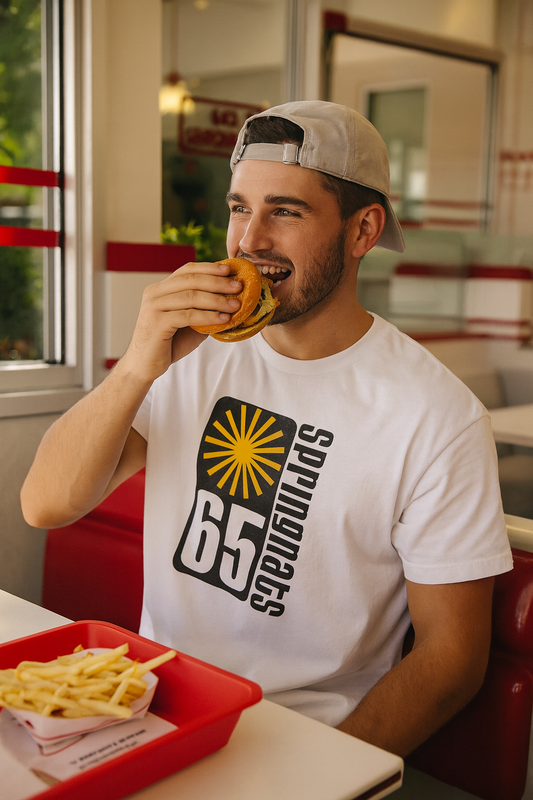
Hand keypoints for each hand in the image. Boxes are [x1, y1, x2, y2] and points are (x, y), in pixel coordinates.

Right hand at [120, 261, 241, 383]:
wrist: (144, 365)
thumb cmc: (167, 343)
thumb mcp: (188, 322)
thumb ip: (202, 309)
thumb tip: (231, 300)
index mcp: (160, 288)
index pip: (187, 270)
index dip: (209, 268)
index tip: (229, 270)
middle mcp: (154, 293)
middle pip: (191, 280)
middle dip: (218, 282)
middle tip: (238, 286)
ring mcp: (153, 306)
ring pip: (191, 296)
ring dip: (217, 300)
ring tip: (236, 305)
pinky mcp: (156, 322)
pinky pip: (188, 315)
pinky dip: (209, 317)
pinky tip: (224, 319)